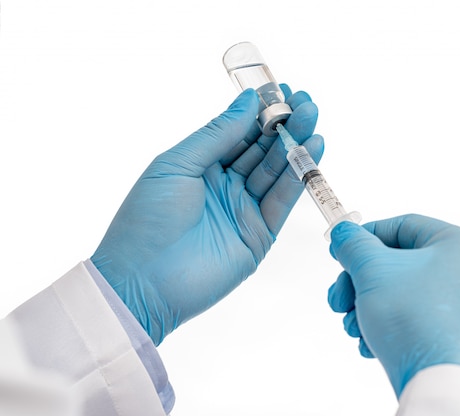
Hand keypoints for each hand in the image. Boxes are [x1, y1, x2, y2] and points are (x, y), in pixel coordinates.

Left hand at [92, 87, 321, 344]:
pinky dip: (299, 176)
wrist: (143, 282)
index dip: (260, 112)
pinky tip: (312, 150)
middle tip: (306, 101)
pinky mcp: (260, 234)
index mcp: (201, 166)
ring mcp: (244, 210)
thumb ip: (217, 134)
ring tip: (313, 118)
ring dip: (296, 144)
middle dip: (284, 124)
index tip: (282, 90)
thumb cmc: (147, 220)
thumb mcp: (177, 164)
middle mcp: (225, 185)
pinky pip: (283, 199)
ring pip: (277, 171)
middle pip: (262, 149)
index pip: (238, 132)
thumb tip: (248, 102)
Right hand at [327, 215, 459, 396]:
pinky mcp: (452, 335)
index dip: (365, 236)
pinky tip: (368, 343)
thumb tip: (344, 234)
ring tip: (353, 326)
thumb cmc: (419, 322)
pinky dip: (384, 326)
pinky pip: (411, 319)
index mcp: (458, 245)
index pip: (402, 226)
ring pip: (399, 294)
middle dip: (359, 282)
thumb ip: (353, 245)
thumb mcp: (373, 270)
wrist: (442, 382)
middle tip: (339, 298)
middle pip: (396, 264)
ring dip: (366, 307)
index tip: (342, 249)